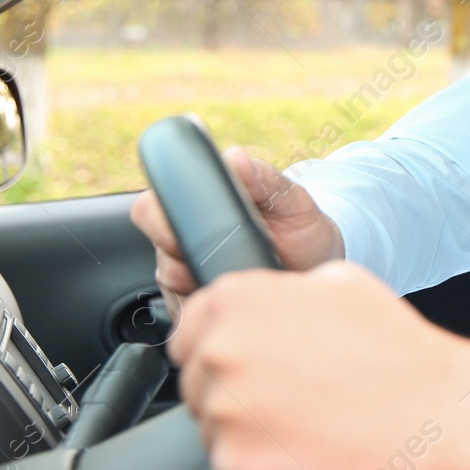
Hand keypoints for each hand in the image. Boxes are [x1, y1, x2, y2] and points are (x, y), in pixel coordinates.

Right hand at [130, 146, 344, 311]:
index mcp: (200, 203)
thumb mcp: (290, 199)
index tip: (184, 233)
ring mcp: (191, 270)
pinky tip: (231, 302)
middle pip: (158, 250)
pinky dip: (203, 309)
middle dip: (181, 259)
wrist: (317, 264)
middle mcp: (187, 236)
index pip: (152, 207)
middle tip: (219, 260)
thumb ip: (262, 178)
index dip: (161, 221)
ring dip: (198, 285)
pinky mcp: (200, 300)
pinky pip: (184, 310)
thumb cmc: (300, 225)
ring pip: (170, 283)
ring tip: (237, 278)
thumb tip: (235, 159)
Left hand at [169, 260, 469, 469]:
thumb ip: (287, 290)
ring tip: (312, 427)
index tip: (253, 366)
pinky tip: (313, 455)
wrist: (440, 418)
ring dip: (252, 434)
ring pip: (214, 432)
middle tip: (296, 399)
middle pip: (198, 383)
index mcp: (238, 301)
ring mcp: (224, 415)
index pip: (190, 330)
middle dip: (238, 392)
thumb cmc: (403, 354)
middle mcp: (221, 353)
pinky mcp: (238, 469)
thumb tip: (272, 303)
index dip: (225, 350)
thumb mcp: (345, 283)